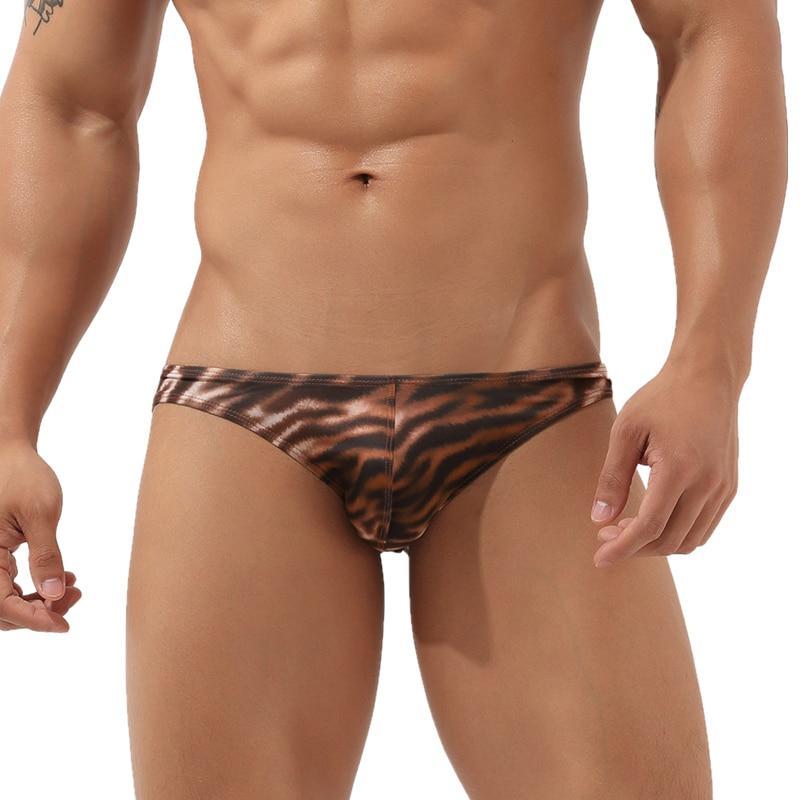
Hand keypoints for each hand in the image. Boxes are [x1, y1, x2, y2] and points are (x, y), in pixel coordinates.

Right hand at [0, 440, 80, 631]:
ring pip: (6, 600)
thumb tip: (54, 594)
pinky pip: (10, 584)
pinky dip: (36, 588)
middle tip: (74, 599)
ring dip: (39, 602)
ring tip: (73, 589)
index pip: (2, 605)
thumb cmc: (23, 476)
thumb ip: (46, 556)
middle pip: (2, 610)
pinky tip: (64, 577)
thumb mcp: (40, 514)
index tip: (63, 624)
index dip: (32, 620)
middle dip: (38, 613)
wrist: (10, 453)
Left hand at [590, 360, 739, 566]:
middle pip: (670, 540)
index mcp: (680, 469)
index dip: (623, 548)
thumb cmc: (661, 399)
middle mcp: (708, 484)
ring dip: (657, 543)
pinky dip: (678, 533)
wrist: (708, 377)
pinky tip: (653, 519)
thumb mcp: (626, 432)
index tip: (599, 558)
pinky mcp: (729, 486)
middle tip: (605, 534)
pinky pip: (705, 526)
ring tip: (626, 527)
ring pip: (691, 539)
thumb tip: (599, 518)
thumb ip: (612, 477)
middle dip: (635, 547)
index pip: (650, 527)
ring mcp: (723, 487)